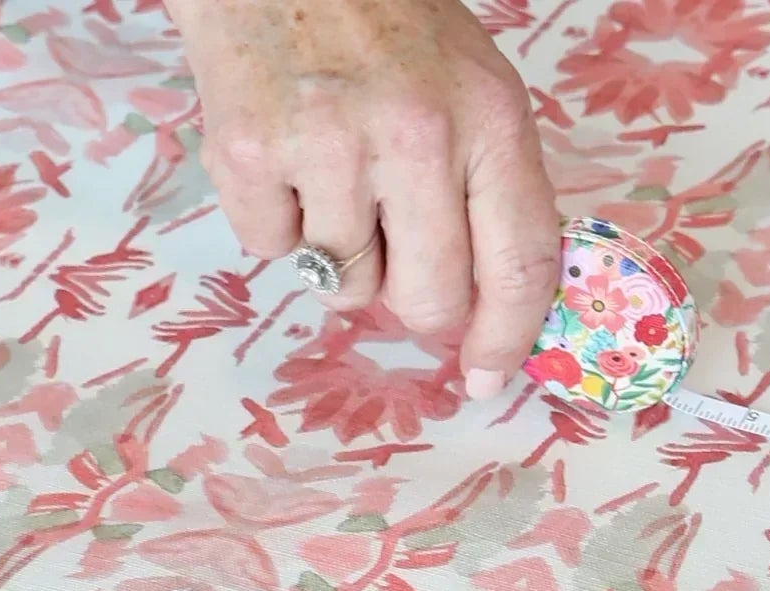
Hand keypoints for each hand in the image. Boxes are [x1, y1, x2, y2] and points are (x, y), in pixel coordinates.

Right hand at [173, 0, 558, 396]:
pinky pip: (271, 250)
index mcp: (490, 120)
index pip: (520, 264)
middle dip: (416, 305)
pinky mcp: (248, 151)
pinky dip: (275, 221)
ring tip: (332, 173)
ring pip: (347, 286)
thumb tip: (489, 311)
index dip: (506, 337)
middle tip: (395, 259)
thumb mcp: (473, 88)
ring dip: (341, 254)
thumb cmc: (386, 22)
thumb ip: (490, 190)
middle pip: (432, 300)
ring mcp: (329, 144)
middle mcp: (418, 136)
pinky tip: (282, 155)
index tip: (487, 376)